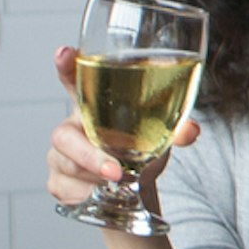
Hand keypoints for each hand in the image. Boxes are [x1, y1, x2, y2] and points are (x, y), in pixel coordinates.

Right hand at [45, 45, 201, 216]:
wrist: (136, 187)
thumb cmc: (140, 148)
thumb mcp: (160, 136)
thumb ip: (175, 129)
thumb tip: (190, 130)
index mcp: (92, 106)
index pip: (73, 81)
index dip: (66, 67)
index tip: (64, 53)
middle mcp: (72, 127)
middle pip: (62, 135)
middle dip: (88, 154)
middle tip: (115, 170)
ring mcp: (60, 155)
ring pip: (65, 164)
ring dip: (94, 177)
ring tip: (120, 181)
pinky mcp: (57, 180)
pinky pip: (63, 188)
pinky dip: (85, 195)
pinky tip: (100, 194)